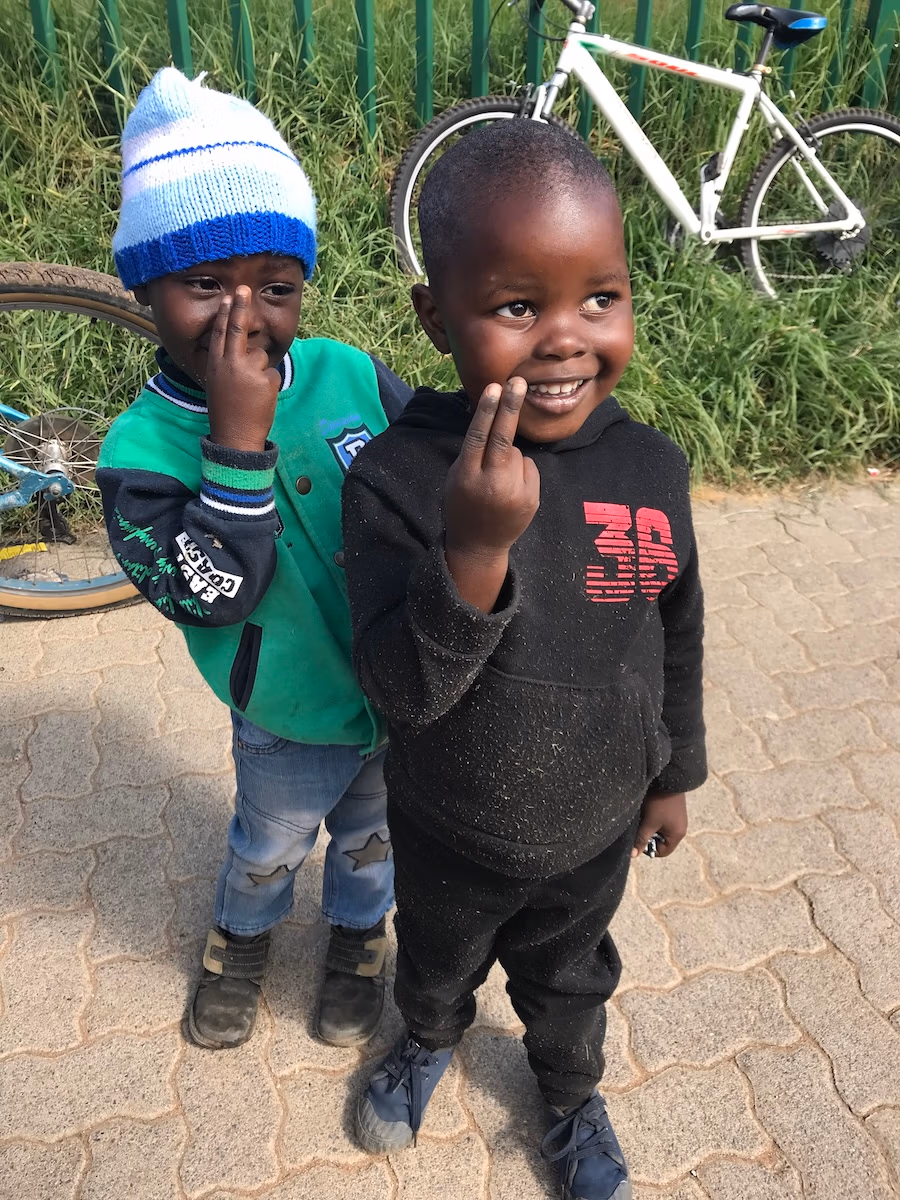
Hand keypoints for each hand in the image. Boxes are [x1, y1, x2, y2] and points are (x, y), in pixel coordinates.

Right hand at [205, 287, 280, 451]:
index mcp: (215, 365)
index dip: (225, 314)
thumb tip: (242, 348)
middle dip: (241, 307)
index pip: (220, 333)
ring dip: (261, 371)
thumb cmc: (227, 411)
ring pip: (261, 356)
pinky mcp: (266, 380)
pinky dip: (270, 385)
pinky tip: (260, 399)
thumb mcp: (218, 384)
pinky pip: (272, 373)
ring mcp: (249, 371)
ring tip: (251, 392)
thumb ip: (227, 364)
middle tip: (244, 289)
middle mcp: (230, 364)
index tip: (229, 297)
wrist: (235, 436)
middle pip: (238, 330)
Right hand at [445, 377, 539, 556]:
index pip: (478, 438)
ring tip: (496, 482)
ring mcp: (514, 494)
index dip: (487, 412)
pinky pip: (528, 468)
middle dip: (510, 407)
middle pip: (504, 439)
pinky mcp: (531, 500)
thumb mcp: (455, 479)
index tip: (494, 388)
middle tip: (518, 382)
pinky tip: (510, 490)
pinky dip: (521, 471)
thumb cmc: (462, 505)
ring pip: (517, 454)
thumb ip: (472, 455)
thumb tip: (493, 420)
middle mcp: (491, 485)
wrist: (479, 546)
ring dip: (508, 457)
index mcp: (467, 478)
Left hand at [632, 791, 687, 858]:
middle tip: (642, 827)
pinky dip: (654, 819)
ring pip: (660, 830)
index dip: (649, 849)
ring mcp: (678, 819)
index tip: (640, 839)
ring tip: (645, 818)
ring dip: (651, 827)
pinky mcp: (673, 811)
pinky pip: (662, 821)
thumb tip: (633, 855)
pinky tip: (648, 811)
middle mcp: (680, 829)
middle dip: (650, 837)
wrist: (668, 778)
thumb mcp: (649, 822)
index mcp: (677, 835)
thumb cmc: (659, 802)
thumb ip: (641, 839)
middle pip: (662, 842)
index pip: (662, 852)